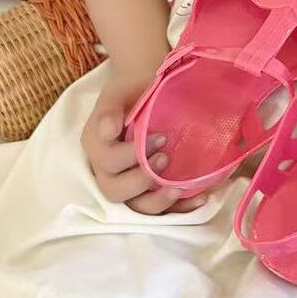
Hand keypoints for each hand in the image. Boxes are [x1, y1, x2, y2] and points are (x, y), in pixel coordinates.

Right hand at [81, 75, 206, 213]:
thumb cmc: (131, 89)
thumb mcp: (118, 91)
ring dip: (159, 202)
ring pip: (135, 207)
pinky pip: (159, 208)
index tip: (161, 137)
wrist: (143, 88)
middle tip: (166, 158)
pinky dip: (179, 209)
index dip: (132, 155)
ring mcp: (126, 182)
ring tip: (179, 188)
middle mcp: (106, 170)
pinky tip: (200, 198)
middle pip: (115, 192)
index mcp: (96, 145)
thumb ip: (109, 109)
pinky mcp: (147, 189)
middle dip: (142, 180)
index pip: (108, 161)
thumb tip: (107, 130)